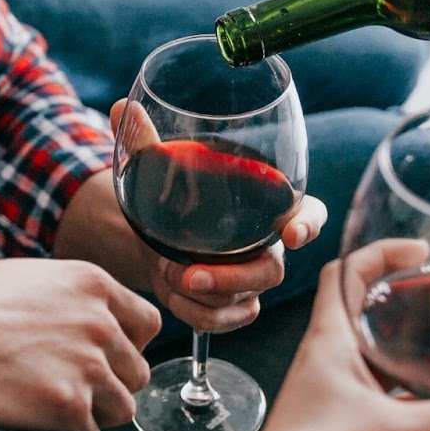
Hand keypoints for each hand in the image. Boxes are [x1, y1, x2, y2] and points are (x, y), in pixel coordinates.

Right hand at [0, 257, 160, 430]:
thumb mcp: (28, 279)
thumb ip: (74, 298)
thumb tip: (100, 317)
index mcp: (93, 284)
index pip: (149, 324)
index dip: (127, 343)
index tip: (103, 354)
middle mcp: (99, 322)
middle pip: (139, 371)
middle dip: (111, 382)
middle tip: (70, 384)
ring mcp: (86, 366)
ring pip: (124, 408)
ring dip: (96, 412)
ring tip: (55, 405)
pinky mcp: (67, 407)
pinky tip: (37, 420)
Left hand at [56, 101, 327, 334]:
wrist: (157, 230)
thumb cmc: (175, 190)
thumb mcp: (158, 166)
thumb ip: (144, 140)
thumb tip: (119, 109)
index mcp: (268, 204)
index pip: (310, 212)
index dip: (309, 224)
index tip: (293, 233)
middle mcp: (267, 244)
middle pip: (271, 270)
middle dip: (233, 278)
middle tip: (190, 274)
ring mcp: (251, 278)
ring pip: (246, 301)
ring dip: (205, 298)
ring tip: (167, 277)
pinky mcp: (232, 304)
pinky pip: (226, 321)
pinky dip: (196, 315)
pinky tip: (172, 296)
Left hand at [217, 241, 429, 430]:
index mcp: (328, 343)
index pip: (344, 273)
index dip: (380, 252)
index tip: (420, 249)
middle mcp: (328, 362)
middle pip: (363, 308)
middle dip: (403, 294)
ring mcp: (334, 397)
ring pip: (373, 352)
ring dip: (406, 341)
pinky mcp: (343, 430)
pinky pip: (380, 394)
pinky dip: (408, 387)